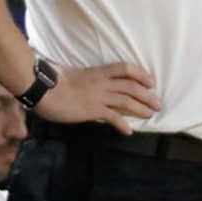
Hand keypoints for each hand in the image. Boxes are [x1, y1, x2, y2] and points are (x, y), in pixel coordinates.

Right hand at [33, 62, 161, 135]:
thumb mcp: (77, 74)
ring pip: (126, 100)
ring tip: (151, 114)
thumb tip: (97, 84)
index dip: (141, 74)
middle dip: (147, 95)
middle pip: (131, 86)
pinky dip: (122, 124)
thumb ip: (90, 79)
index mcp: (99, 72)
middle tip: (158, 103)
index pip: (126, 69)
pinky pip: (112, 116)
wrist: (43, 89)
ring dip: (141, 107)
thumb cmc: (55, 81)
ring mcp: (98, 96)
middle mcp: (102, 83)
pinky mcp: (92, 109)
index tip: (151, 82)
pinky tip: (128, 131)